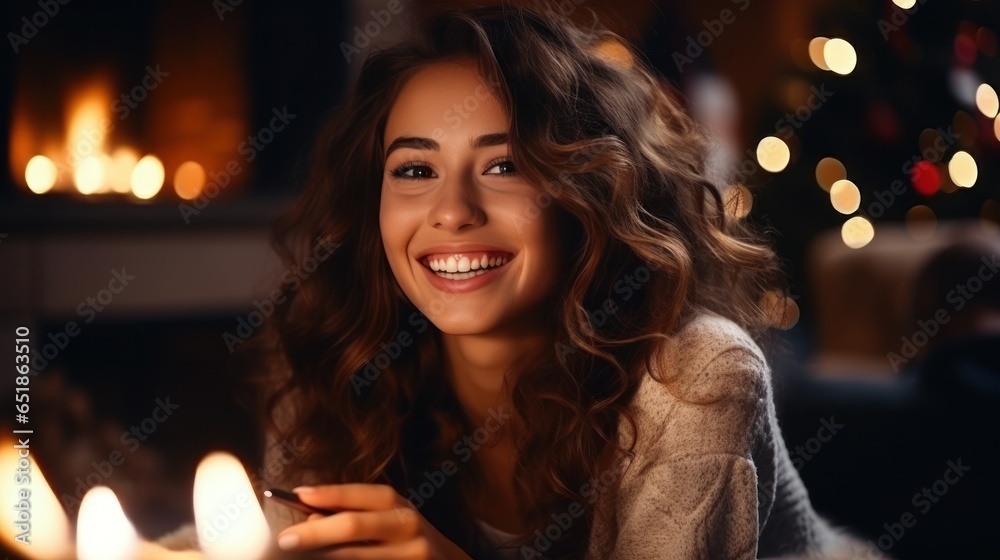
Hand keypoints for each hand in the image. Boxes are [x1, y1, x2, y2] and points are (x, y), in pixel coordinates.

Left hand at [274, 483, 473, 558]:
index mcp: (398, 505)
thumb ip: (353, 513)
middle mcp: (407, 527)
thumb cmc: (406, 537)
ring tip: (301, 555)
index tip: (297, 494)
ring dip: (323, 556)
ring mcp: (411, 555)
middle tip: (285, 539)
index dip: (326, 494)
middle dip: (314, 532)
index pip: (358, 495)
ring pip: (355, 556)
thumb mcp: (386, 517)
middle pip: (353, 526)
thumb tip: (310, 518)